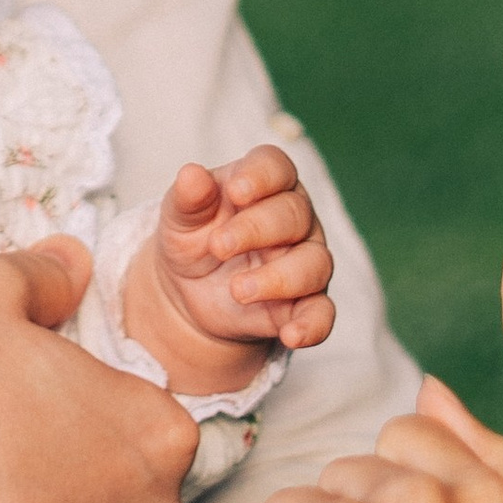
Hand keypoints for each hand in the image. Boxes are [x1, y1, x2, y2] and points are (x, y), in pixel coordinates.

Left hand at [133, 146, 335, 380]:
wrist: (190, 292)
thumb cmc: (193, 238)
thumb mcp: (180, 218)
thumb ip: (188, 198)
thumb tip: (191, 175)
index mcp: (263, 185)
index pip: (276, 168)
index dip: (261, 176)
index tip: (236, 192)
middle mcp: (294, 219)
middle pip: (294, 214)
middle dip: (257, 229)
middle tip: (218, 246)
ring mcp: (304, 261)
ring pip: (314, 263)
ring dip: (278, 278)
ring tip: (237, 290)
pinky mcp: (304, 304)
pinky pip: (322, 314)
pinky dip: (311, 325)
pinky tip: (291, 335)